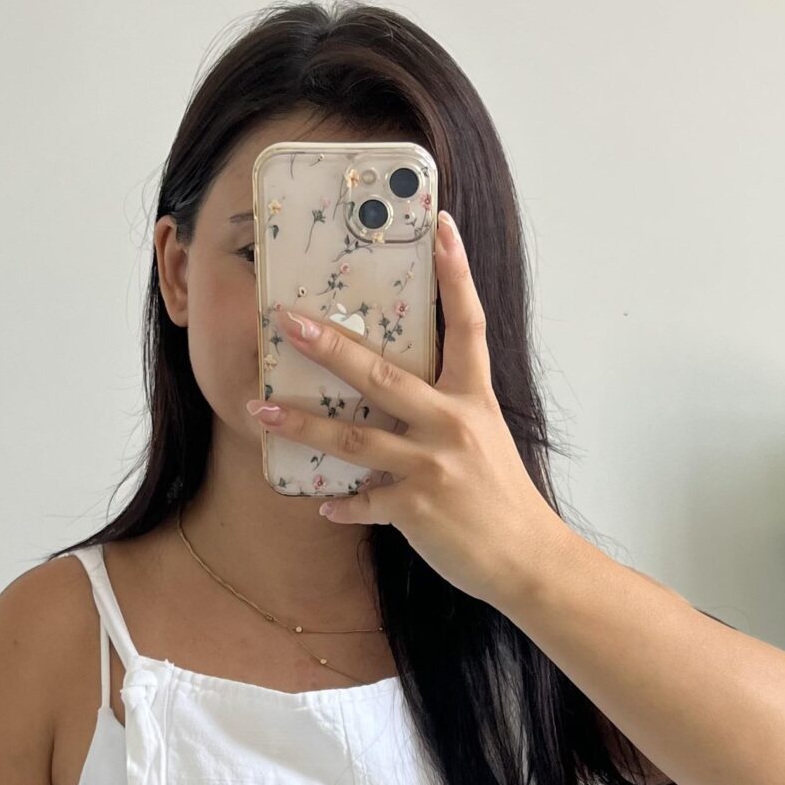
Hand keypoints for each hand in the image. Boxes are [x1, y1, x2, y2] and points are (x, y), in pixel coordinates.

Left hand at [247, 209, 565, 611]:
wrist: (527, 559)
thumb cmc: (502, 496)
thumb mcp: (485, 436)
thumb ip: (446, 407)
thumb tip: (397, 386)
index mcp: (474, 398)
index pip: (467, 323)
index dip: (456, 273)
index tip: (440, 226)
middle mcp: (453, 424)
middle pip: (383, 375)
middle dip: (331, 347)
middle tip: (288, 322)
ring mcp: (434, 467)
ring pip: (354, 438)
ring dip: (300, 424)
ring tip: (257, 408)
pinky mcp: (418, 509)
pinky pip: (364, 501)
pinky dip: (341, 504)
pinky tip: (320, 505)